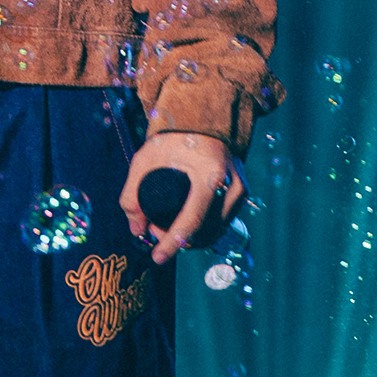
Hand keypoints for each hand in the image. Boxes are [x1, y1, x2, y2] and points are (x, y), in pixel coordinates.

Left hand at [122, 131, 242, 264]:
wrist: (204, 118)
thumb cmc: (173, 137)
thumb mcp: (145, 159)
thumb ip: (133, 193)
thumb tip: (136, 230)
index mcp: (210, 174)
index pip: (192, 221)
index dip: (172, 243)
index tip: (156, 258)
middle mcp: (232, 185)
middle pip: (205, 231)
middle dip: (178, 240)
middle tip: (153, 231)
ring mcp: (241, 190)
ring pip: (215, 231)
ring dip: (192, 239)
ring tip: (166, 227)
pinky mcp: (243, 193)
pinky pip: (223, 222)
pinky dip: (204, 230)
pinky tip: (186, 227)